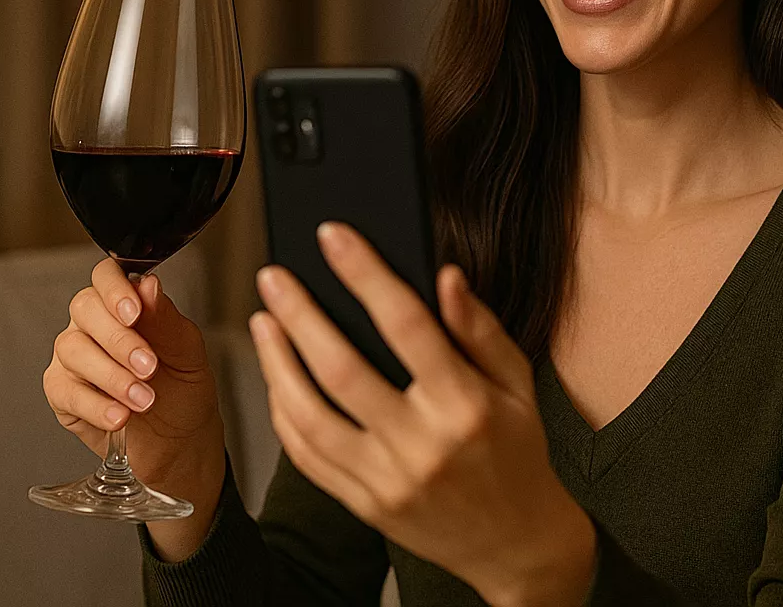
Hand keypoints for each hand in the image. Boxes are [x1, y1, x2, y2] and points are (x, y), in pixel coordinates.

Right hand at [43, 259, 226, 556]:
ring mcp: (73, 358)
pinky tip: (120, 416)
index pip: (107, 275)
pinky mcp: (62, 393)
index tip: (134, 311)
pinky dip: (95, 405)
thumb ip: (166, 320)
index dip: (114, 289)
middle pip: (85, 309)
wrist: (181, 445)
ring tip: (144, 400)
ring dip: (112, 376)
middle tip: (148, 366)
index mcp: (127, 304)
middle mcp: (94, 324)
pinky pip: (65, 390)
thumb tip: (149, 284)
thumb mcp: (188, 355)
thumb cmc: (185, 391)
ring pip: (73, 350)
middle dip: (118, 339)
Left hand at [250, 222, 595, 606]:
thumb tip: (446, 277)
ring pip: (310, 417)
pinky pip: (309, 458)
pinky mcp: (365, 505)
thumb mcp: (518, 384)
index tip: (334, 238)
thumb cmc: (518, 454)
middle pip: (342, 369)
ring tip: (263, 322)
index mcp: (465, 405)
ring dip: (277, 364)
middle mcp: (421, 445)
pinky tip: (276, 380)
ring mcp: (387, 480)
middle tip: (275, 277)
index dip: (365, 274)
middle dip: (300, 315)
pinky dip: (284, 415)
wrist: (516, 544)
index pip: (406, 324)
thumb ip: (481, 329)